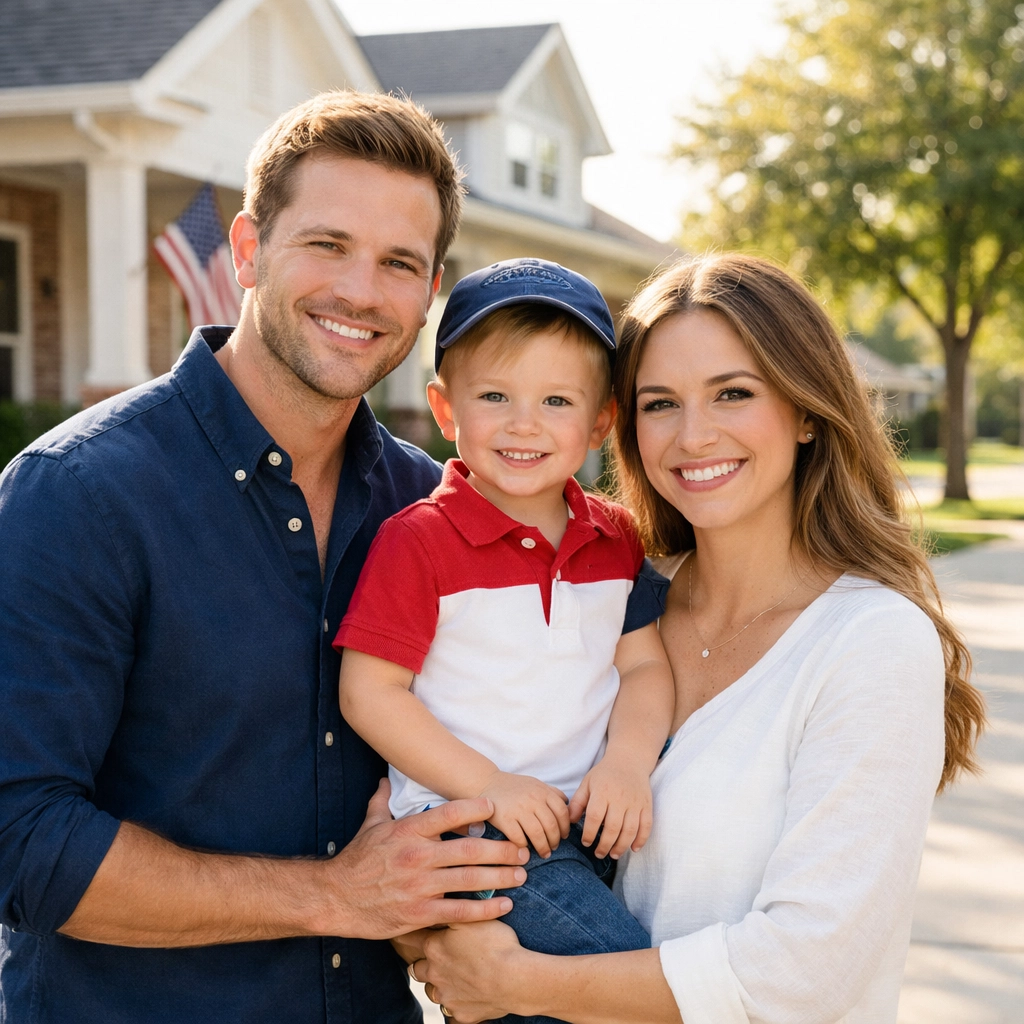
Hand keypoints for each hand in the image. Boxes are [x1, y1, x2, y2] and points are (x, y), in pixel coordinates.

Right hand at [318, 779, 528, 938]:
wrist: (335, 897)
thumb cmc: (357, 859)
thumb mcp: (371, 825)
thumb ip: (383, 800)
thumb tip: (386, 779)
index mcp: (408, 831)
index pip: (449, 813)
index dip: (475, 808)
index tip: (494, 807)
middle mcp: (417, 856)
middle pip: (470, 850)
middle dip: (502, 850)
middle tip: (523, 849)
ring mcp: (419, 886)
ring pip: (470, 880)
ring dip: (501, 877)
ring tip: (521, 874)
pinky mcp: (420, 914)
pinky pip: (460, 912)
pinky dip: (486, 910)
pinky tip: (505, 906)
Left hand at [415, 920, 529, 1022]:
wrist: (515, 978)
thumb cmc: (495, 943)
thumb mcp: (471, 917)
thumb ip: (451, 910)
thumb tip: (438, 902)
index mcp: (434, 948)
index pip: (411, 939)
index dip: (411, 934)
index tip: (412, 931)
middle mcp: (434, 974)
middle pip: (416, 969)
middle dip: (424, 963)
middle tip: (438, 957)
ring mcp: (446, 997)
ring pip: (432, 991)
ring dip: (440, 984)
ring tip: (457, 976)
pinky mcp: (460, 1015)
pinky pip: (452, 1010)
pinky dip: (459, 1002)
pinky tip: (472, 993)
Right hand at [478, 771, 568, 856]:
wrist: (487, 782)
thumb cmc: (514, 786)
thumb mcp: (535, 783)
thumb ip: (552, 792)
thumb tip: (568, 805)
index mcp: (542, 791)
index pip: (562, 812)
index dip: (565, 827)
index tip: (563, 836)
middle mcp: (532, 799)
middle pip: (551, 825)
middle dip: (555, 840)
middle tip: (554, 848)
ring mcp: (518, 809)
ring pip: (538, 834)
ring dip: (543, 847)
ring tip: (544, 853)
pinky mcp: (504, 819)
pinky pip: (519, 838)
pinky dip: (524, 846)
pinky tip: (525, 848)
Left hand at [568, 757, 652, 857]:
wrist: (629, 760)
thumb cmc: (604, 774)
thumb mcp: (587, 783)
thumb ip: (578, 802)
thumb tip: (570, 822)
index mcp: (602, 792)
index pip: (595, 817)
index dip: (589, 834)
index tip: (586, 843)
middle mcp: (620, 798)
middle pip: (613, 827)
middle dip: (605, 845)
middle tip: (598, 854)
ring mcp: (635, 802)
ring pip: (630, 830)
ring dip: (622, 846)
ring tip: (613, 855)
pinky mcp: (647, 805)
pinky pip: (647, 825)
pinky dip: (641, 839)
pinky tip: (634, 849)